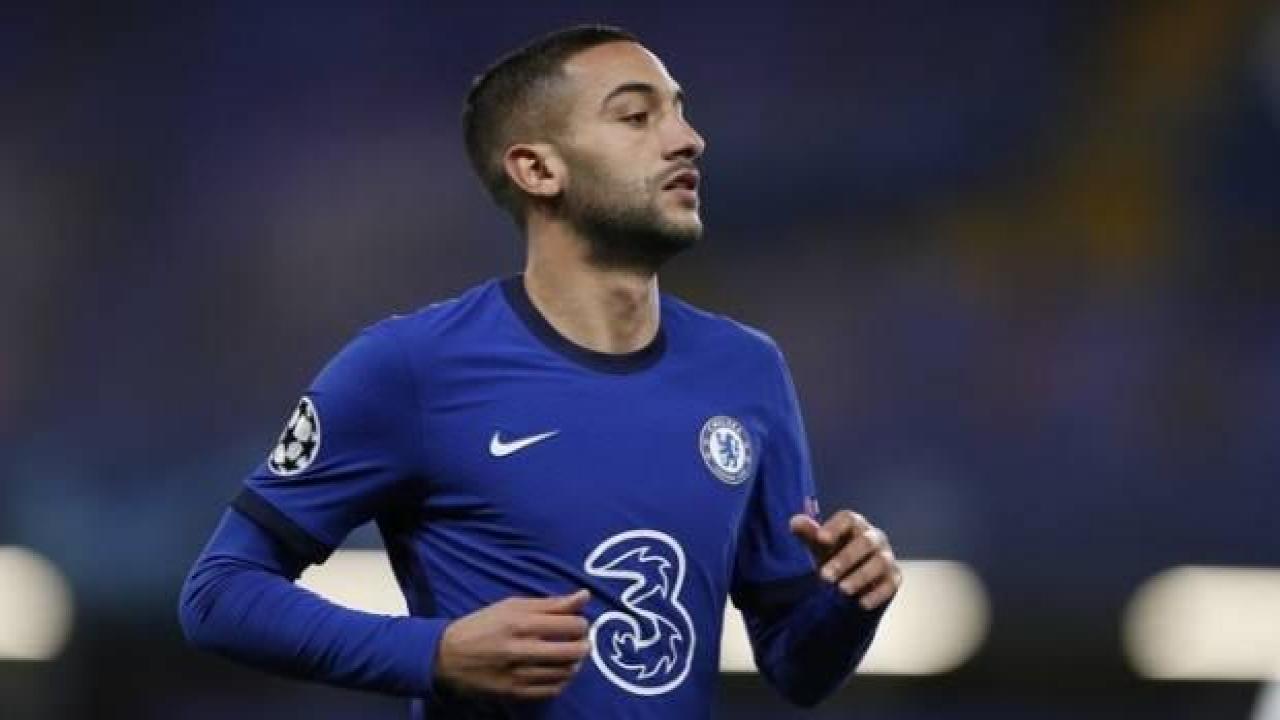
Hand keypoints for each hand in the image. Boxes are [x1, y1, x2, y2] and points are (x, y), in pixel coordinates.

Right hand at [435, 589, 590, 699]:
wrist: (447, 656)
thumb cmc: (482, 625)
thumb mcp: (512, 606)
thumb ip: (551, 603)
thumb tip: (584, 596)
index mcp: (521, 623)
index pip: (571, 625)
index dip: (582, 624)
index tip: (578, 624)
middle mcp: (520, 649)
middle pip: (573, 651)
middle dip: (584, 645)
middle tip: (581, 642)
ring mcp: (518, 674)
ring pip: (565, 673)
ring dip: (574, 664)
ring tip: (569, 656)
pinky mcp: (514, 693)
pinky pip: (551, 690)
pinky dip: (561, 681)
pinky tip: (556, 672)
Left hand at [789, 510, 901, 610]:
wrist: (851, 575)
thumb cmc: (833, 554)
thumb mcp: (818, 545)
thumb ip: (808, 533)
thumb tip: (795, 522)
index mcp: (855, 524)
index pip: (848, 519)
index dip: (835, 527)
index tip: (820, 539)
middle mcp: (874, 537)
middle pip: (865, 543)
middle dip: (845, 559)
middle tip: (825, 576)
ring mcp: (886, 557)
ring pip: (880, 563)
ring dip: (861, 577)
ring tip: (842, 590)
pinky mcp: (893, 577)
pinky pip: (890, 584)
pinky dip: (877, 594)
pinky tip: (861, 603)